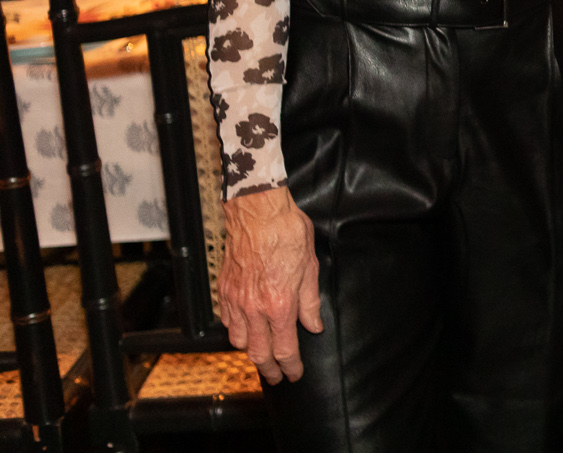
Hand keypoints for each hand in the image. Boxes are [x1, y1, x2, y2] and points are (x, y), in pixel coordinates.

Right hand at [218, 186, 322, 382]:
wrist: (258, 212)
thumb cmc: (287, 233)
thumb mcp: (310, 266)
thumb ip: (310, 301)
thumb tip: (313, 325)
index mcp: (279, 304)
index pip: (284, 348)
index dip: (290, 366)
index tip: (294, 374)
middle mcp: (254, 308)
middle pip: (258, 353)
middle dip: (269, 370)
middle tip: (277, 376)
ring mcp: (236, 300)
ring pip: (239, 341)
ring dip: (251, 352)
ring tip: (263, 355)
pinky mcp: (224, 290)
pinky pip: (227, 321)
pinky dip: (236, 332)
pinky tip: (245, 330)